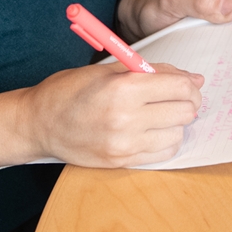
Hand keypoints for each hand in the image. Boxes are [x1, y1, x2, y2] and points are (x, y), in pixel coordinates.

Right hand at [23, 60, 203, 166]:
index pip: (179, 87)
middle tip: (177, 98)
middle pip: (184, 111)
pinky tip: (152, 131)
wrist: (39, 124)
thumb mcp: (107, 69)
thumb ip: (151, 70)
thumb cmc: (69, 91)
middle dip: (187, 102)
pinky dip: (165, 141)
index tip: (189, 84)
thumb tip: (192, 79)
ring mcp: (124, 144)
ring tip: (159, 115)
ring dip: (175, 123)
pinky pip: (163, 153)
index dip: (189, 84)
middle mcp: (126, 118)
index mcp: (123, 88)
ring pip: (177, 134)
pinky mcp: (122, 161)